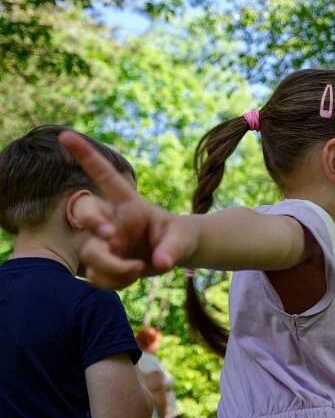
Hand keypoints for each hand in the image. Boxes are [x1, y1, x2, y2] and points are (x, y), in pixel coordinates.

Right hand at [60, 131, 197, 288]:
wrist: (173, 255)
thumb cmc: (178, 237)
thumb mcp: (184, 239)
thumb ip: (173, 249)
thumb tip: (161, 264)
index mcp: (131, 205)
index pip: (107, 178)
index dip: (87, 157)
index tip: (66, 134)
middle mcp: (112, 222)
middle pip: (87, 216)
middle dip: (93, 223)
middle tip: (109, 234)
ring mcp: (104, 244)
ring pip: (91, 255)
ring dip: (112, 267)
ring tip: (138, 269)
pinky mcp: (103, 265)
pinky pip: (97, 277)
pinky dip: (114, 283)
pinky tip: (132, 279)